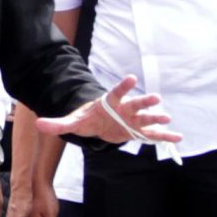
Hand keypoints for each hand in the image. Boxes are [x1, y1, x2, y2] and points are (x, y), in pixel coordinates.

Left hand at [35, 76, 180, 151]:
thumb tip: (39, 124)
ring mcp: (132, 119)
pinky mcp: (137, 131)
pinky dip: (165, 137)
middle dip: (144, 102)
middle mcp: (124, 109)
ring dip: (156, 118)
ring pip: (146, 118)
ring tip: (167, 118)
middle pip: (135, 103)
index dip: (124, 86)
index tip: (131, 78)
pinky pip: (152, 134)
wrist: (99, 124)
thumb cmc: (88, 118)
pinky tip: (178, 138)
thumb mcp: (72, 122)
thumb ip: (58, 123)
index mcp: (109, 103)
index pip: (116, 92)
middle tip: (156, 98)